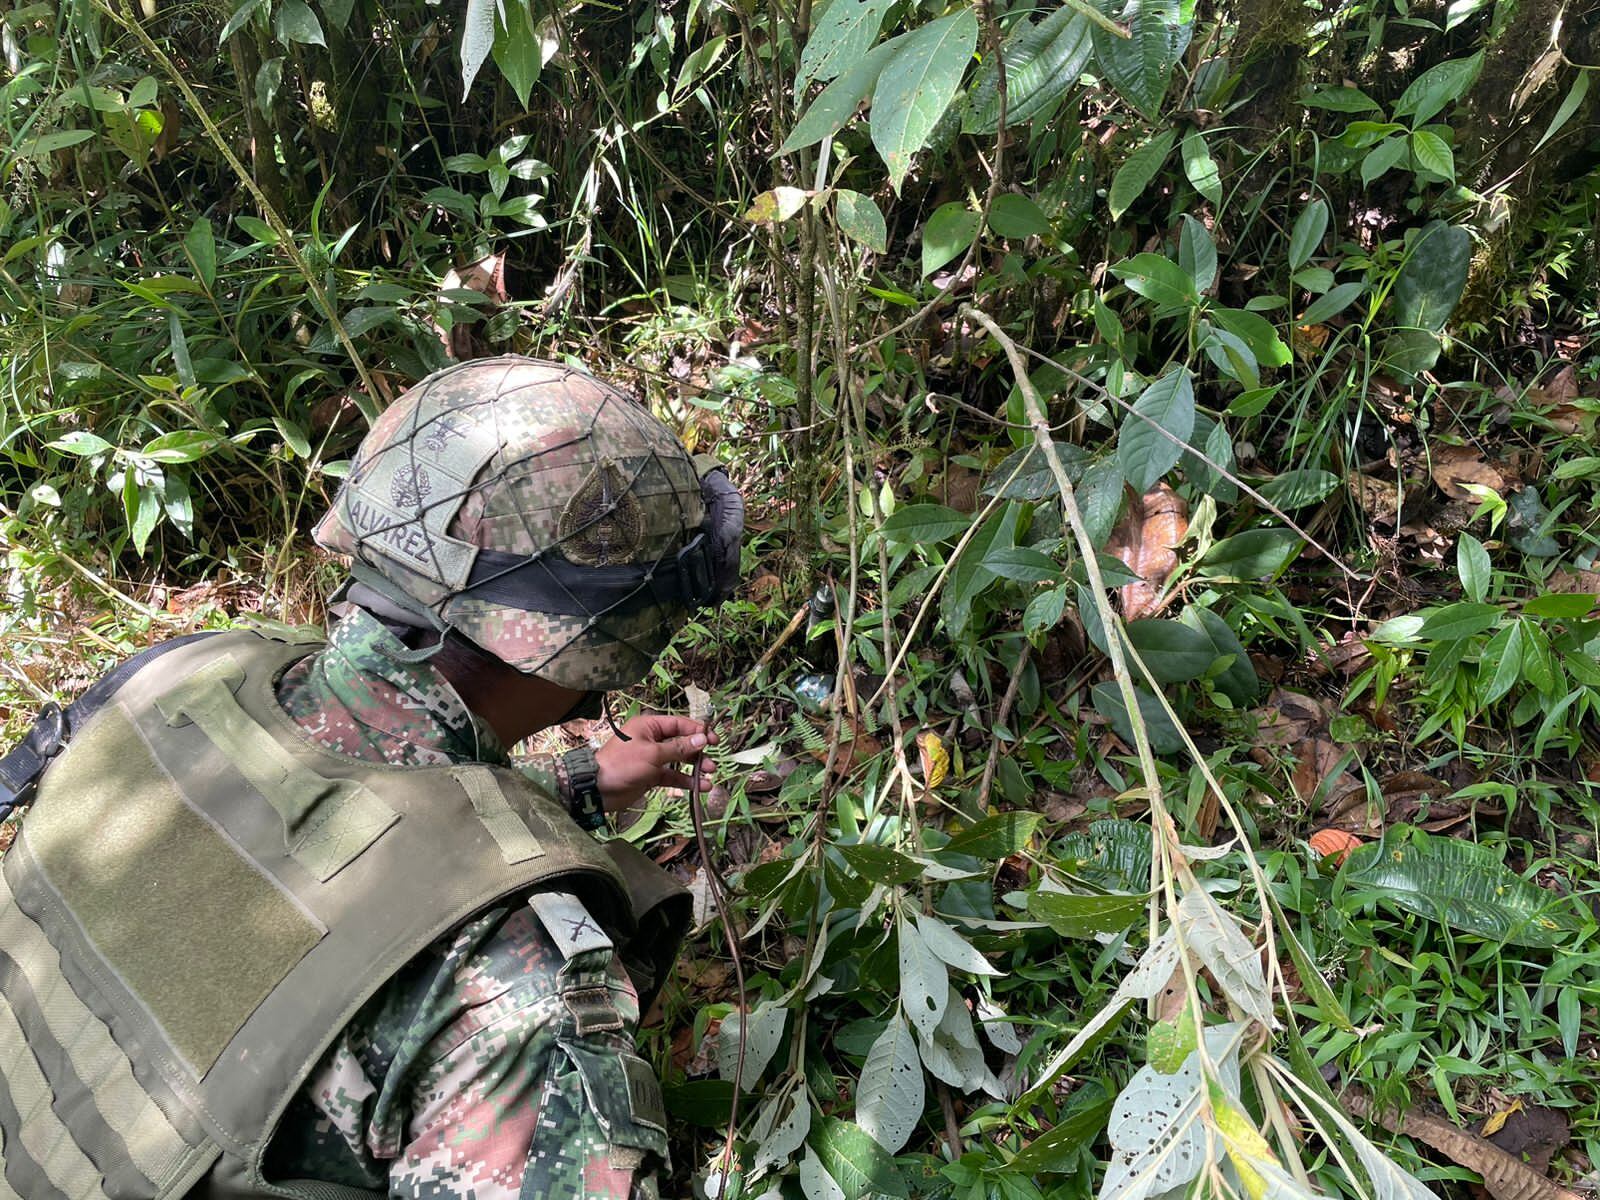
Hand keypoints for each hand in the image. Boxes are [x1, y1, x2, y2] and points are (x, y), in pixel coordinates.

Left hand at [594, 714, 719, 812]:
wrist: (598, 789)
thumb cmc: (623, 764)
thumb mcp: (653, 754)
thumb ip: (679, 748)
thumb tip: (702, 739)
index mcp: (649, 726)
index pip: (678, 724)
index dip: (697, 731)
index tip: (714, 740)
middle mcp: (651, 740)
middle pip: (681, 742)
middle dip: (698, 751)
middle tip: (712, 760)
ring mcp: (651, 758)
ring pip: (679, 760)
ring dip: (694, 767)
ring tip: (709, 774)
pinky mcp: (651, 775)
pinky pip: (672, 775)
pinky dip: (685, 780)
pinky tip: (700, 787)